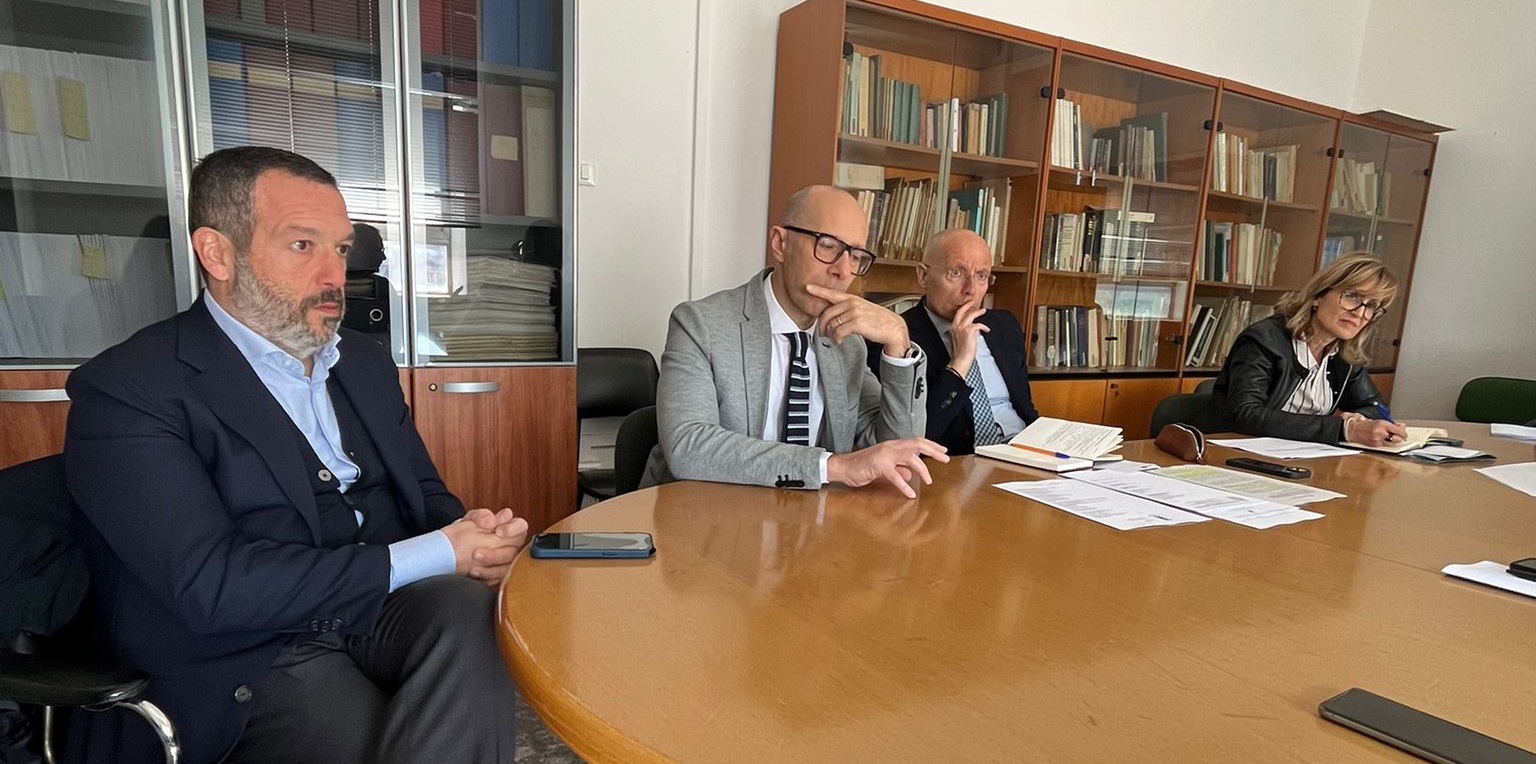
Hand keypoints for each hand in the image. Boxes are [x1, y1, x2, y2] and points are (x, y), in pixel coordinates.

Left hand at [444, 508, 528, 587]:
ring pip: (506, 567)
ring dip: (490, 568)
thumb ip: (482, 516)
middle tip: (476, 553)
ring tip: (473, 568)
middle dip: (495, 553)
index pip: (521, 526)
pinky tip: (475, 573)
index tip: (498, 531)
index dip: (513, 529)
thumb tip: (491, 520)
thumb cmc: (465, 533)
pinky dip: (486, 577)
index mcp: (508, 528)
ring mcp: (506, 561)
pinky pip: (499, 579)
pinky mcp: (499, 574)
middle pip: (513, 551)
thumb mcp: (471, 519)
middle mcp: (511, 545)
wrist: (454, 550)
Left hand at [805, 284, 908, 355]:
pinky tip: (838, 341)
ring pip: (832, 324)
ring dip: (830, 334)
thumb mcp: (862, 310)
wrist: (892, 328)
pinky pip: (838, 332)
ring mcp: (855, 312)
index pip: (832, 293)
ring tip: (833, 339)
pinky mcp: (857, 322)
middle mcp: (852, 303)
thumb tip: (833, 318)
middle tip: (821, 333)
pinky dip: (836, 339)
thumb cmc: (877, 320)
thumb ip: (848, 310)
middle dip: (821, 325)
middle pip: (827, 313)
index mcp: (852, 299)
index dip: (818, 290)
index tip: (807, 287)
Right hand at [826, 438, 949, 498]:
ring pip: (910, 457)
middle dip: (933, 450)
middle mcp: (891, 447)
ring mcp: (885, 455)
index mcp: (893, 446)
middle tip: (945, 458)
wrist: (842, 467)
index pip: (916, 442)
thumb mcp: (884, 467)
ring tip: (929, 481)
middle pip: (917, 444)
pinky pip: (896, 476)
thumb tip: (910, 473)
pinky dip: (904, 486)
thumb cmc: (861, 467)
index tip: (943, 450)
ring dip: (922, 470)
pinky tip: (910, 494)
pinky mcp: (878, 466)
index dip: (931, 445)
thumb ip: (897, 468)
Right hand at [945, 302, 990, 376]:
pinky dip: (984, 327)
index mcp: (952, 328)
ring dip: (978, 312)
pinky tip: (987, 329)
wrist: (960, 359)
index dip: (963, 309)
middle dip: (968, 305)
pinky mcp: (969, 331)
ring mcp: (962, 327)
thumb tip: (970, 328)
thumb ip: (961, 331)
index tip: (967, 306)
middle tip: (973, 302)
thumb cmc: (960, 352)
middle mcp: (956, 326)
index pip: (957, 315)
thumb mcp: (957, 339)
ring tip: (983, 311)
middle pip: (962, 311)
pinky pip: (979, 325)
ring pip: (971, 315)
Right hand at [1344, 417, 1407, 446]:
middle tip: (1400, 436)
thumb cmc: (1365, 424)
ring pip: (1392, 444)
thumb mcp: (1380, 421)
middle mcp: (1380, 432)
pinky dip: (1387, 444)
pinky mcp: (1375, 446)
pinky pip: (1385, 446)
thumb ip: (1392, 424)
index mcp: (1382, 424)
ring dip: (1394, 441)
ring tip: (1392, 438)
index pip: (1398, 430)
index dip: (1404, 433)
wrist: (1353, 429)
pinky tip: (1385, 440)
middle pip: (1397, 439)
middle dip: (1400, 438)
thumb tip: (1402, 426)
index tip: (1405, 433)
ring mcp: (1377, 440)